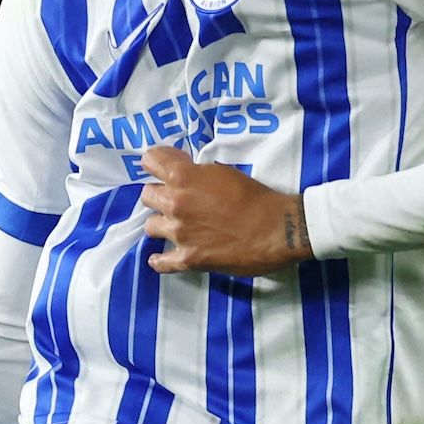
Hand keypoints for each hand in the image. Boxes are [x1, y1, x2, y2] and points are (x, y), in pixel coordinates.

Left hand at [137, 145, 311, 275]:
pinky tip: (162, 257)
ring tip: (177, 227)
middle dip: (159, 195)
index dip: (156, 163)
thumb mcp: (224, 172)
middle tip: (176, 199)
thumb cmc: (256, 196)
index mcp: (184, 177)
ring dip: (162, 224)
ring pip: (150, 226)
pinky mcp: (188, 259)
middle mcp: (175, 203)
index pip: (150, 161)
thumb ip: (198, 173)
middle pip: (147, 195)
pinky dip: (160, 259)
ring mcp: (179, 233)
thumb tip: (185, 174)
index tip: (165, 169)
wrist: (277, 229)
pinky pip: (161, 262)